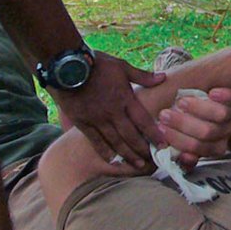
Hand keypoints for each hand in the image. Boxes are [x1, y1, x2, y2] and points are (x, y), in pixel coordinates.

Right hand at [50, 50, 164, 166]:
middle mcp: (113, 112)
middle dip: (142, 149)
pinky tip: (112, 160)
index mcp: (125, 98)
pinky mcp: (82, 123)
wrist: (67, 66)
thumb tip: (163, 78)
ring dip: (127, 155)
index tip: (163, 145)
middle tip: (152, 161)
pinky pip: (95, 141)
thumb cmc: (97, 64)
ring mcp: (97, 119)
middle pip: (130, 135)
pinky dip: (105, 152)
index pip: (143, 120)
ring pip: (115, 142)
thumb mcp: (122, 66)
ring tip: (137, 165)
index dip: (154, 134)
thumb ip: (142, 76)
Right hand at [158, 87, 230, 167]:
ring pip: (221, 115)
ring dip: (199, 109)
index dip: (179, 140)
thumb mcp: (181, 137)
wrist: (207, 98)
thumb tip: (184, 157)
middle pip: (207, 132)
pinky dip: (226, 96)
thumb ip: (180, 151)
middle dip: (182, 124)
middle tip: (164, 115)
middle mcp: (225, 133)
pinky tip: (211, 93)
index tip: (161, 130)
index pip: (198, 148)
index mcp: (214, 146)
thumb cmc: (188, 119)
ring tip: (180, 102)